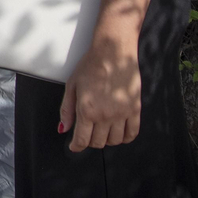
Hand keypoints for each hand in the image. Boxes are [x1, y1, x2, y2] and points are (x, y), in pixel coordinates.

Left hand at [59, 31, 141, 151]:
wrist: (113, 52)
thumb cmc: (91, 65)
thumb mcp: (72, 86)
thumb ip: (67, 110)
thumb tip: (63, 129)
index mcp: (87, 110)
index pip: (82, 140)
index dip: (76, 146)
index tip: (74, 145)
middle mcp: (105, 115)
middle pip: (98, 143)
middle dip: (89, 141)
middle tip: (87, 132)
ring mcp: (122, 113)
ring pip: (114, 141)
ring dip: (106, 140)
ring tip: (101, 130)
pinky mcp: (135, 109)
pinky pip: (132, 133)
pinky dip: (124, 137)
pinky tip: (118, 132)